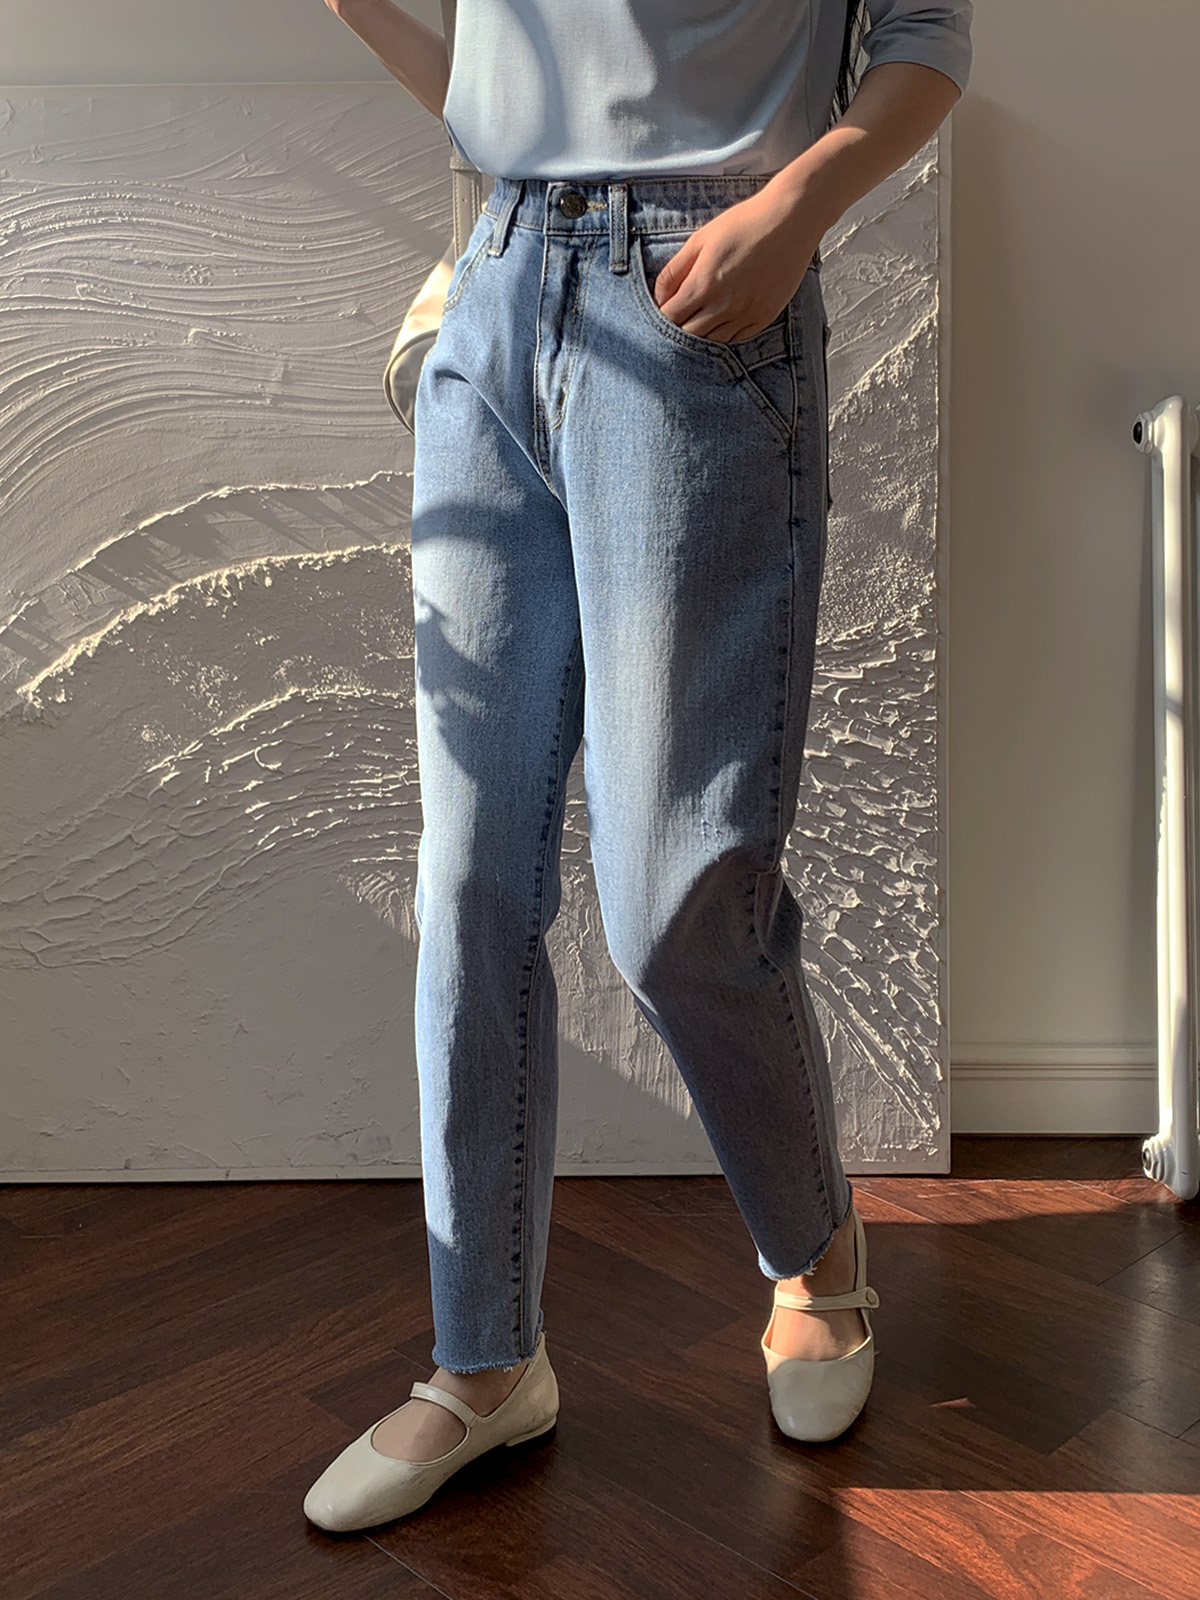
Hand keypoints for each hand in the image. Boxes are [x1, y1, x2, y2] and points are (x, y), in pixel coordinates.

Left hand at [652, 188, 823, 343]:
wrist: (789, 220)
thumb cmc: (743, 224)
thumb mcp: (700, 240)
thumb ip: (674, 271)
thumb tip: (659, 298)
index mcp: (703, 285)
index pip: (669, 319)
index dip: (662, 317)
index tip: (664, 310)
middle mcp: (723, 306)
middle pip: (688, 337)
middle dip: (678, 330)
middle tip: (679, 318)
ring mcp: (745, 315)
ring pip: (712, 342)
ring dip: (702, 334)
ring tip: (700, 319)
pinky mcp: (764, 317)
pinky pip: (736, 339)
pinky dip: (724, 334)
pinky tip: (721, 319)